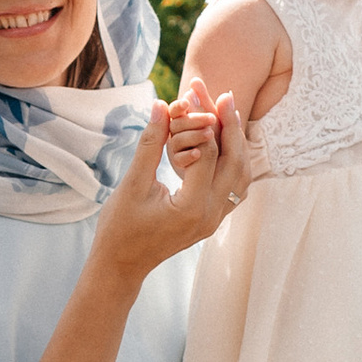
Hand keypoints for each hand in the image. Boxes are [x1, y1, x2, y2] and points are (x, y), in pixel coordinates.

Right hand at [94, 98, 250, 280]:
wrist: (121, 266)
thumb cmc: (120, 228)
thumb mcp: (132, 184)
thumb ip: (150, 145)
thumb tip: (161, 105)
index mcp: (192, 207)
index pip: (208, 153)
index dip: (200, 121)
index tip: (192, 95)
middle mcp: (211, 215)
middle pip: (235, 162)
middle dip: (231, 126)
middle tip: (225, 95)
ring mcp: (215, 220)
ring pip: (241, 176)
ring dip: (236, 144)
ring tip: (227, 114)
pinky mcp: (213, 221)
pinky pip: (235, 187)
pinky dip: (233, 162)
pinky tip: (224, 142)